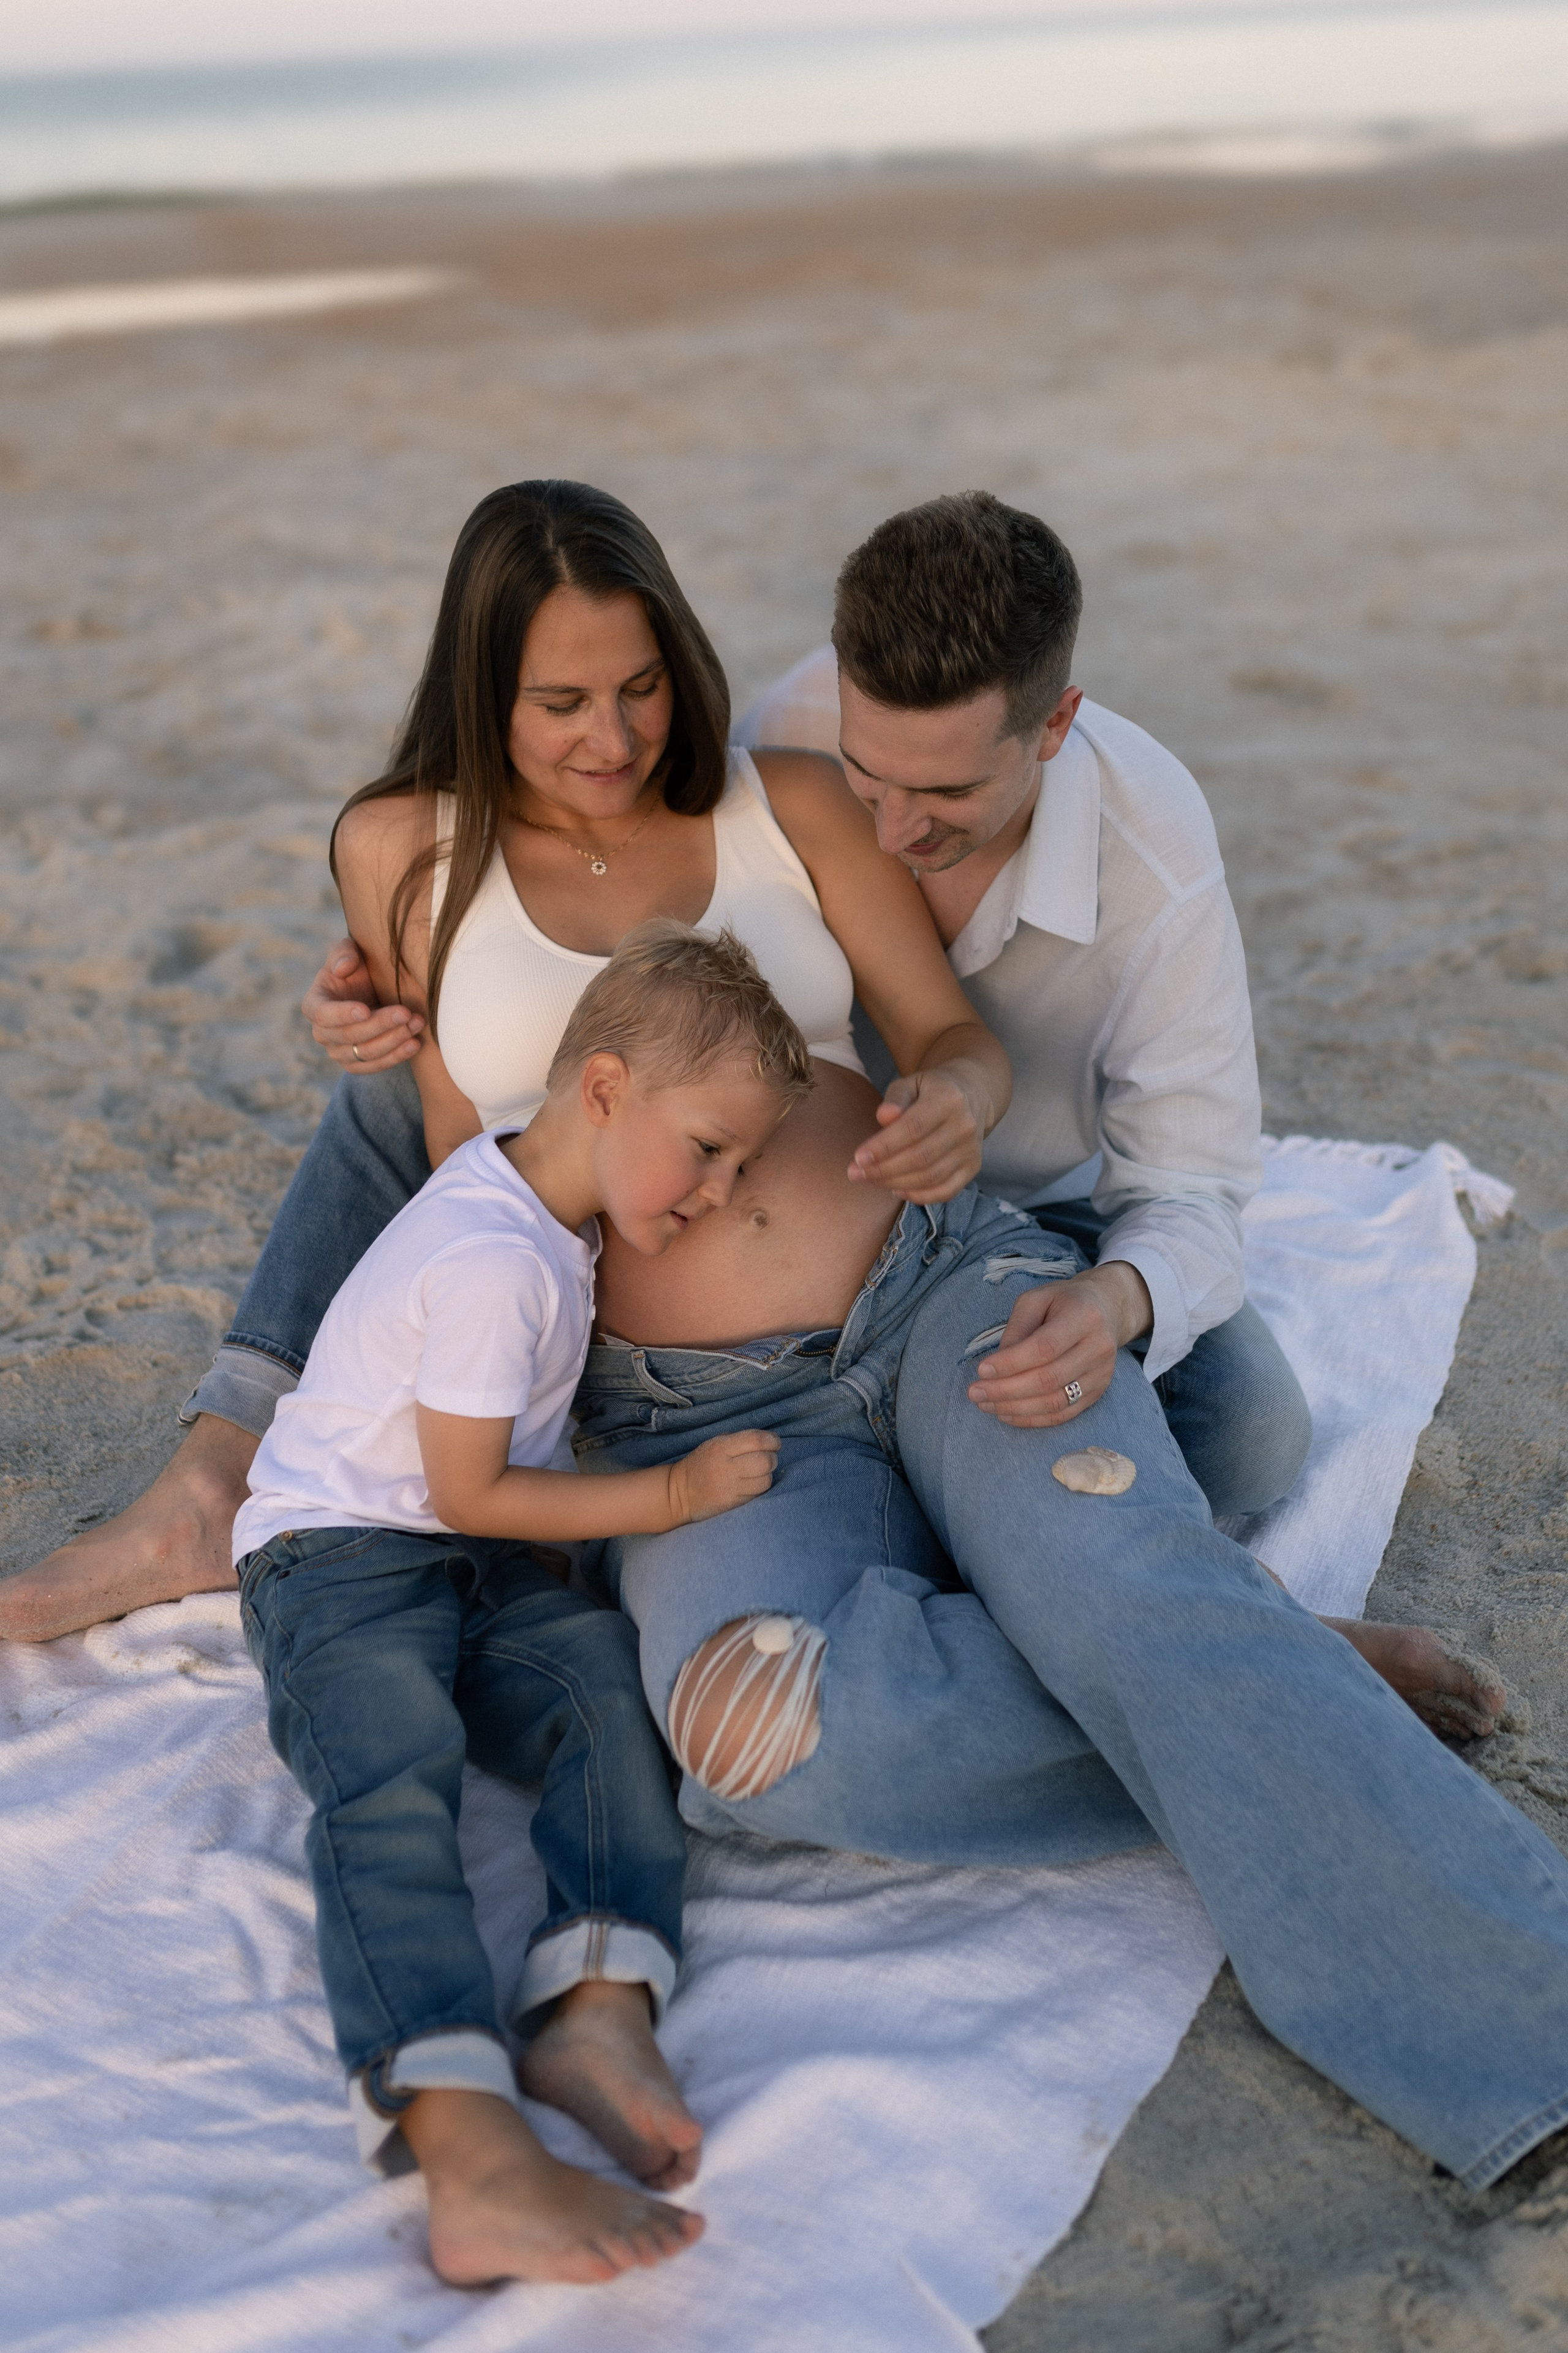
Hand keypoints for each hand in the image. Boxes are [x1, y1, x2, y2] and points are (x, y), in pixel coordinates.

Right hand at [303, 937, 422, 1071]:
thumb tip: (343, 968)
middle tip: (405, 1012)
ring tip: (416, 1024)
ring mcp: (339, 1052)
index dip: (343, 1014)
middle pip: (349, 1036)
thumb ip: (343, 953)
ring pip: (365, 1054)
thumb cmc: (357, 968)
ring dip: (393, 1041)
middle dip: (380, 1025)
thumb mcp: (349, 952)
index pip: (323, 1015)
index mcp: (314, 1005)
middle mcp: (322, 1033)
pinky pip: (375, 1066)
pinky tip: (415, 1044)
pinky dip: (396, 1057)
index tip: (366, 1009)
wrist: (372, 988)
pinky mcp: (358, 1064)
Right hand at [667, 1430, 780, 1523]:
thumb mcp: (715, 1443)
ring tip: (760, 1472)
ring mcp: (731, 1488)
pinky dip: (760, 1487)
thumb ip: (740, 1440)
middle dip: (772, 1458)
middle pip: (765, 1461)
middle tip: (768, 1458)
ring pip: (765, 1480)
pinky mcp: (734, 1503)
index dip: (772, 1440)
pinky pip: (758, 1494)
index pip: (756, 1440)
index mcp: (721, 1448)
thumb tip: (768, 1441)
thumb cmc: (701, 1464)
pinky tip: (753, 1483)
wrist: (681, 1493)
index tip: (774, 1442)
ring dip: (767, 1475)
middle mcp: (727, 1468)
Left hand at [846, 1069, 983, 1203]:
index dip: (883, 1146)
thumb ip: (895, 1097)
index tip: (858, 1157)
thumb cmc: (931, 1090)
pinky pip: (946, 1191)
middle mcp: (964, 1126)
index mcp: (948, 1099)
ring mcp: (971, 1149)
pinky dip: (919, 1196)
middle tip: (855, 1173)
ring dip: (895, 1183)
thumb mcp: (911, 1083)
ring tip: (870, 1179)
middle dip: (883, 1169)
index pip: (913, 1128)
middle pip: (921, 1157)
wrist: (972, 1095)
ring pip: (930, 1177)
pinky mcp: (973, 1167)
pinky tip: (897, 1189)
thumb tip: (884, 1116)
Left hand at [967, 1264, 1152, 1428]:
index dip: (1011, 1363)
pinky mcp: (1098, 1392)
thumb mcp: (1036, 1299)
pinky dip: (1031, 1419)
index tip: (981, 1370)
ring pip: (1055, 1402)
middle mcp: (1098, 1348)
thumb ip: (1017, 1327)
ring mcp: (1101, 1374)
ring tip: (986, 1404)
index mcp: (1084, 1317)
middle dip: (1006, 1390)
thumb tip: (997, 1365)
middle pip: (1049, 1379)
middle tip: (974, 1393)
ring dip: (1015, 1408)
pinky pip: (1063, 1414)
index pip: (1044, 1348)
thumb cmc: (1064, 1302)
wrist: (1106, 1309)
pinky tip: (1007, 1414)